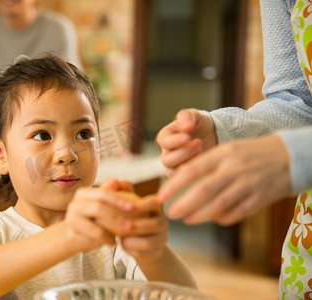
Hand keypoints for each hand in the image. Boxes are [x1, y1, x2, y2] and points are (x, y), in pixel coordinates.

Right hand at [63, 186, 137, 252]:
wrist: (74, 236)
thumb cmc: (95, 218)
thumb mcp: (106, 205)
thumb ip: (117, 193)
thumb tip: (125, 182)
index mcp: (84, 193)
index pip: (103, 193)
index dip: (119, 199)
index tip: (134, 207)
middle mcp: (75, 204)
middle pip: (98, 208)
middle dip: (117, 217)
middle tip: (131, 225)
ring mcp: (71, 219)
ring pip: (94, 225)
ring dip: (111, 231)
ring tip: (124, 235)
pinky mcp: (71, 234)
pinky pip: (91, 238)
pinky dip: (105, 240)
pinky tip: (114, 242)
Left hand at [100, 179, 167, 260]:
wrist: (136, 243)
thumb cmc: (126, 218)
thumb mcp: (122, 205)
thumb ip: (118, 192)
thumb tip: (114, 181)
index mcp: (155, 207)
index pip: (154, 202)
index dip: (142, 205)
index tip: (128, 208)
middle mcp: (163, 222)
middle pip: (154, 224)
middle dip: (135, 226)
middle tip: (118, 228)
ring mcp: (162, 238)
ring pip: (149, 241)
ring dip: (132, 241)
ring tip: (119, 239)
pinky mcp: (158, 253)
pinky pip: (146, 254)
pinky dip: (133, 251)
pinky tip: (123, 247)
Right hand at [156, 109, 216, 176]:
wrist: (212, 134)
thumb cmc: (199, 123)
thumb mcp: (194, 115)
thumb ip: (187, 116)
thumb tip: (185, 126)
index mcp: (166, 136)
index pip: (163, 141)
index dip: (174, 140)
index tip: (187, 136)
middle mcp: (166, 152)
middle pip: (166, 160)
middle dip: (183, 153)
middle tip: (199, 143)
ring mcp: (174, 164)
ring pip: (171, 171)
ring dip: (186, 163)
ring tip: (201, 151)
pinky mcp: (183, 172)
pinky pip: (181, 178)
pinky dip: (191, 171)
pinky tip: (202, 161)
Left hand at [158, 135, 290, 225]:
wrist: (290, 155)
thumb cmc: (251, 152)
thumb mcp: (228, 150)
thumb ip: (206, 163)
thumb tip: (179, 178)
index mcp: (223, 154)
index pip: (192, 170)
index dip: (174, 185)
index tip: (161, 196)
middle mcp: (234, 169)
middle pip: (204, 190)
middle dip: (183, 204)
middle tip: (170, 213)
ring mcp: (248, 184)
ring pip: (219, 204)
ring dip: (200, 215)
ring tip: (186, 220)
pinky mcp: (261, 198)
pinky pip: (237, 212)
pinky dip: (223, 218)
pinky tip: (214, 219)